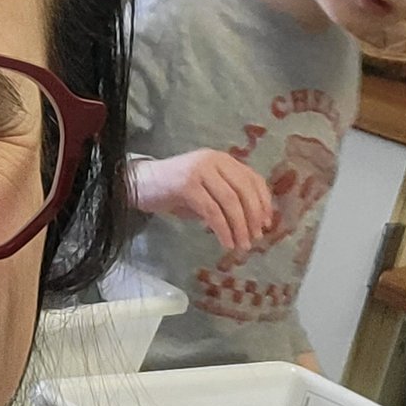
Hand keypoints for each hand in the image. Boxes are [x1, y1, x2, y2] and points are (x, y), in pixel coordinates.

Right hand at [131, 150, 275, 253]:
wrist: (138, 184)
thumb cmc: (173, 190)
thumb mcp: (206, 190)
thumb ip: (226, 198)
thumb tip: (252, 222)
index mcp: (222, 159)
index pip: (253, 179)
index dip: (263, 202)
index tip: (267, 224)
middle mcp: (213, 160)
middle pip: (244, 191)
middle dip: (253, 218)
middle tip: (255, 238)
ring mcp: (199, 171)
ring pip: (230, 202)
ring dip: (239, 227)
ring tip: (242, 246)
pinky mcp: (187, 185)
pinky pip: (212, 211)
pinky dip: (222, 230)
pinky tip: (225, 242)